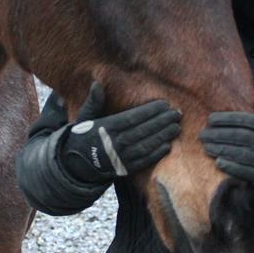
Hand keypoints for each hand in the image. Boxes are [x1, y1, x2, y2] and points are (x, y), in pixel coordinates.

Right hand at [58, 82, 181, 183]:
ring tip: (176, 127)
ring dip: (163, 136)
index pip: (133, 117)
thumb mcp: (85, 117)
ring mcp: (120, 157)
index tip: (164, 104)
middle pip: (143, 130)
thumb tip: (97, 83)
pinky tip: (168, 146)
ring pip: (146, 145)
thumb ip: (94, 101)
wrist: (76, 164)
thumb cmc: (84, 136)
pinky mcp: (125, 169)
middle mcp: (115, 143)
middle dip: (162, 121)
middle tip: (177, 114)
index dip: (150, 111)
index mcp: (106, 128)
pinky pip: (143, 161)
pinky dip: (156, 154)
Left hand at [199, 97, 253, 193]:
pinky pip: (247, 172)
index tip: (210, 119)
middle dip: (219, 135)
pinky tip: (218, 163)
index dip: (227, 119)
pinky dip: (232, 168)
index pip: (246, 121)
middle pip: (240, 137)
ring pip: (241, 154)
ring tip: (206, 147)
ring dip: (222, 150)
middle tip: (202, 134)